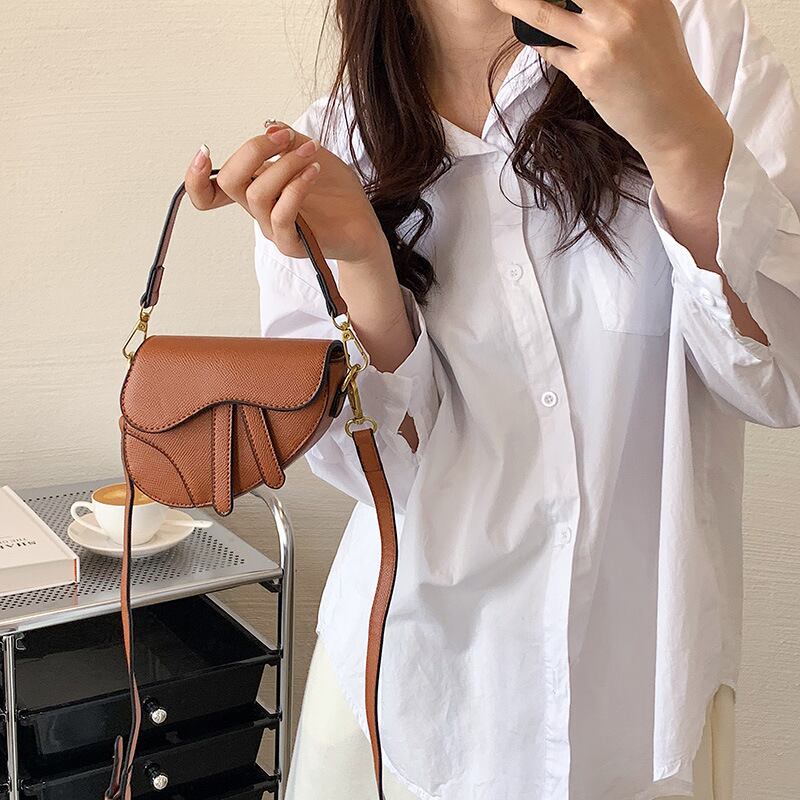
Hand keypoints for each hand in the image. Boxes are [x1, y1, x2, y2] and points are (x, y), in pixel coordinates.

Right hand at [184, 123, 388, 265]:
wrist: (364, 224)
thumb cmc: (337, 193)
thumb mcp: (313, 154)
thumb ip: (290, 141)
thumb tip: (269, 126)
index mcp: (256, 189)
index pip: (210, 193)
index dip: (195, 178)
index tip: (205, 150)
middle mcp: (259, 211)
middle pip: (229, 181)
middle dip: (253, 150)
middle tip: (285, 137)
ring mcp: (274, 229)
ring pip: (257, 195)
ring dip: (283, 165)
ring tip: (310, 153)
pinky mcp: (293, 244)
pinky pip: (282, 216)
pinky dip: (296, 187)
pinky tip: (313, 172)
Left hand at [493, 0, 725, 160]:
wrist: (671, 115)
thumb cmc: (661, 66)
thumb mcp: (654, 16)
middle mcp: (623, 11)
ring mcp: (602, 42)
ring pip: (545, 14)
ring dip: (517, 5)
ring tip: (501, 1)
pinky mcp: (587, 73)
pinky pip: (552, 52)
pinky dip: (543, 45)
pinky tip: (536, 40)